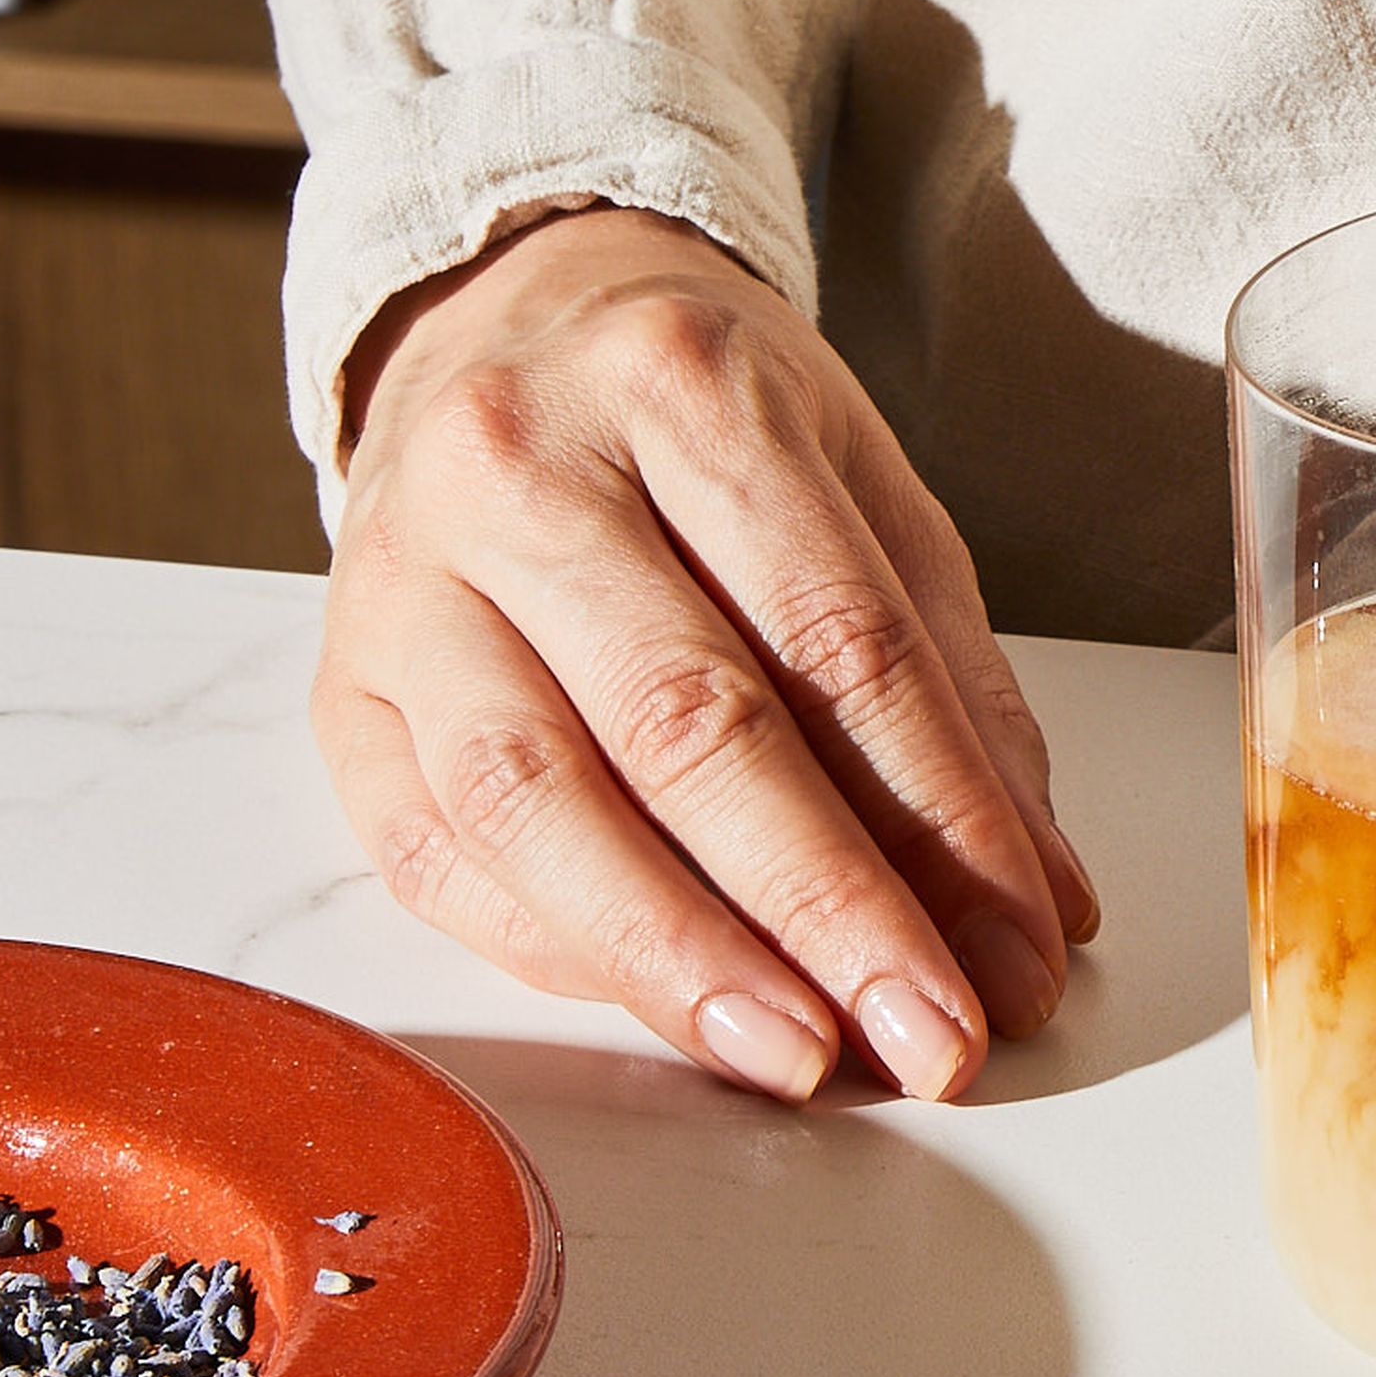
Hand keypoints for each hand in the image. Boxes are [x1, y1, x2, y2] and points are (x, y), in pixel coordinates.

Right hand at [313, 208, 1101, 1101]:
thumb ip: (962, 702)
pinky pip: (440, 851)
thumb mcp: (872, 501)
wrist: (511, 320)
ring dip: (680, 960)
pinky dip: (564, 950)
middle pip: (685, 723)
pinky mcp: (343, 683)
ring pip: (535, 800)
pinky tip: (671, 1004)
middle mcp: (520, 466)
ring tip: (798, 1056)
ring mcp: (404, 575)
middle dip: (822, 912)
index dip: (938, 823)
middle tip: (923, 1038)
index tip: (1012, 962)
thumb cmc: (709, 421)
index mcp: (686, 385)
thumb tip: (1032, 912)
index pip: (837, 640)